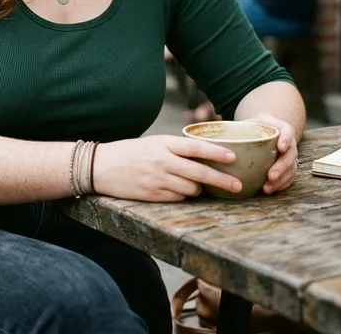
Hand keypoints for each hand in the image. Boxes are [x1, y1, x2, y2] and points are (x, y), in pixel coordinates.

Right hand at [92, 135, 241, 201]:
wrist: (102, 167)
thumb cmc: (130, 152)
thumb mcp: (153, 143)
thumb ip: (175, 149)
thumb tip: (203, 154)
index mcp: (163, 144)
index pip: (195, 147)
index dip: (216, 153)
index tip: (233, 157)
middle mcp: (162, 161)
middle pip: (199, 173)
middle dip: (221, 180)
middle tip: (237, 186)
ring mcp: (158, 180)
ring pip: (191, 188)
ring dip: (198, 189)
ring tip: (197, 186)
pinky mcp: (153, 195)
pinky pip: (178, 198)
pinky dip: (183, 195)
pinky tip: (181, 191)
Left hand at [242, 112, 298, 193]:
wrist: (263, 129)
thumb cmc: (251, 126)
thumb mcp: (245, 122)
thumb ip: (234, 127)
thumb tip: (211, 137)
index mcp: (279, 127)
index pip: (287, 131)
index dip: (286, 139)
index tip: (280, 148)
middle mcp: (288, 142)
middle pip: (291, 154)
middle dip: (282, 166)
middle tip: (270, 176)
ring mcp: (289, 155)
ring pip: (291, 168)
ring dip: (281, 180)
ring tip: (267, 189)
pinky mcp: (288, 167)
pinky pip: (289, 177)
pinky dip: (281, 185)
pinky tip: (271, 190)